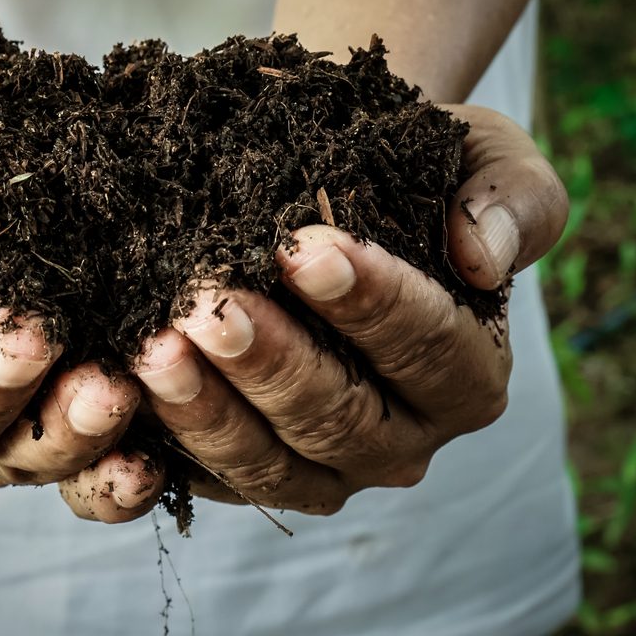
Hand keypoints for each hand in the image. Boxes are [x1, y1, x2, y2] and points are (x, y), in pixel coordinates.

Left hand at [69, 105, 566, 514]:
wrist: (334, 191)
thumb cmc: (413, 174)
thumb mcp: (485, 158)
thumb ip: (512, 199)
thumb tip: (485, 256)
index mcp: (467, 374)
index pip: (428, 347)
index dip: (371, 302)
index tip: (306, 248)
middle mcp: (401, 436)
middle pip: (340, 418)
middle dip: (272, 362)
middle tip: (211, 305)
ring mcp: (323, 465)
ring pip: (269, 462)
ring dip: (207, 409)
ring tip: (153, 347)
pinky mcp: (250, 471)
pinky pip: (206, 478)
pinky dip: (163, 444)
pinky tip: (122, 392)